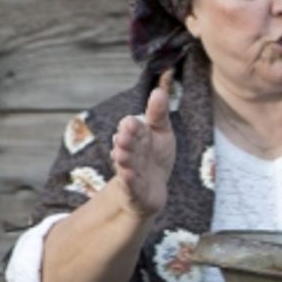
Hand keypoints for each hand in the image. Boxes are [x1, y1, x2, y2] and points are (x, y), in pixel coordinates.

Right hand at [110, 69, 175, 217]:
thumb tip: (159, 90)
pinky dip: (128, 181)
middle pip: (127, 145)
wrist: (150, 189)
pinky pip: (130, 185)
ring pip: (126, 165)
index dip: (131, 126)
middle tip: (122, 137)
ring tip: (120, 156)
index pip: (132, 128)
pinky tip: (127, 176)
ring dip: (123, 160)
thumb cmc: (155, 156)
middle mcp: (130, 152)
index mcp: (137, 136)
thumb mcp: (161, 132)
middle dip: (125, 141)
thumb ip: (158, 114)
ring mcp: (130, 172)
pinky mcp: (134, 191)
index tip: (130, 123)